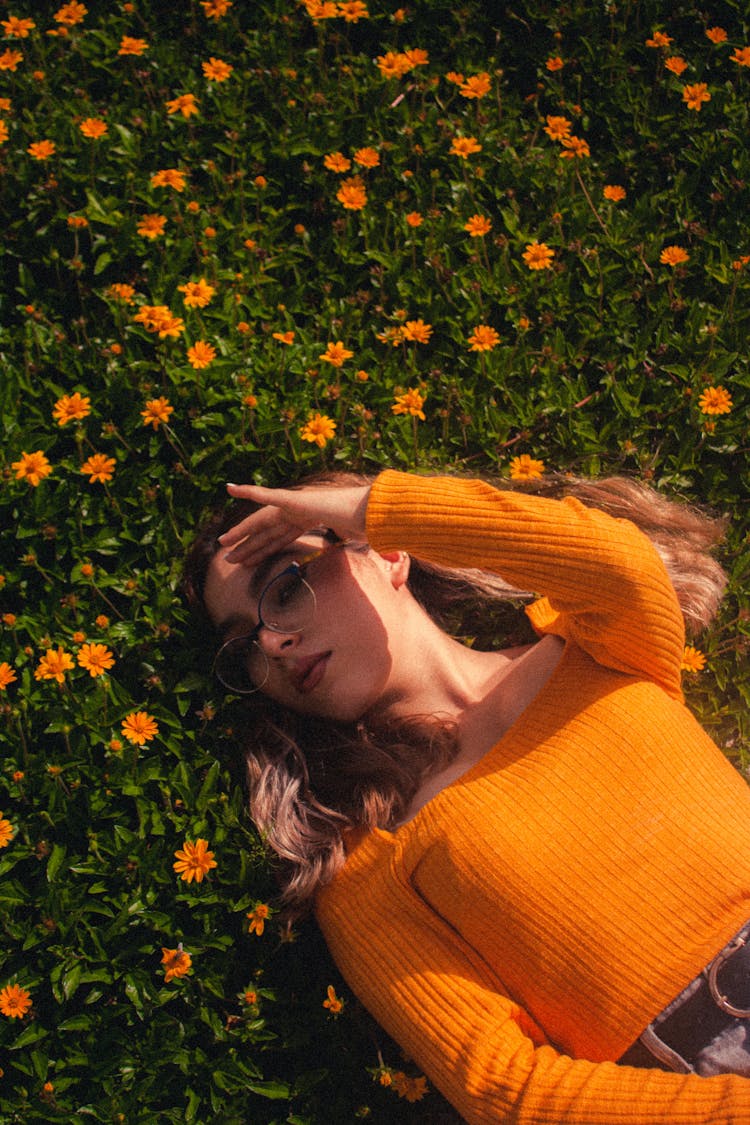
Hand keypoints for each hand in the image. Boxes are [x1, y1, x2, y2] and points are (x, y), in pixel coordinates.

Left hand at [218, 482, 370, 565]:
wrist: (367, 511)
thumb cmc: (364, 523)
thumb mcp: (354, 540)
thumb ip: (352, 545)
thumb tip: (379, 560)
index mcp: (309, 519)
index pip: (280, 538)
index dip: (263, 549)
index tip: (249, 560)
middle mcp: (297, 511)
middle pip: (266, 533)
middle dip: (247, 545)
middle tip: (228, 558)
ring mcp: (293, 504)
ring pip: (259, 521)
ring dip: (240, 532)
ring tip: (222, 543)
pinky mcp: (291, 499)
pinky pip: (264, 496)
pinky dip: (248, 491)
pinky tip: (230, 488)